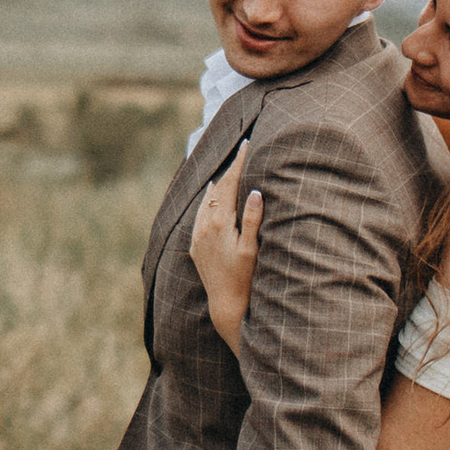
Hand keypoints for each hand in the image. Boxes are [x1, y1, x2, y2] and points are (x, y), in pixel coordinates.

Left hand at [189, 168, 264, 350]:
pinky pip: (198, 214)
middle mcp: (204, 226)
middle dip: (229, 170)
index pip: (229, 184)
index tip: (246, 145)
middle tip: (240, 151)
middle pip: (217, 189)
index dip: (238, 163)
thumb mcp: (252, 248)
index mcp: (220, 223)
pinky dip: (206, 200)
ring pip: (206, 200)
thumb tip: (254, 191)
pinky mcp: (195, 246)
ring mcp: (197, 236)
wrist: (225, 304)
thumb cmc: (244, 278)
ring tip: (226, 167)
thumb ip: (252, 219)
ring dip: (217, 183)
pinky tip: (209, 193)